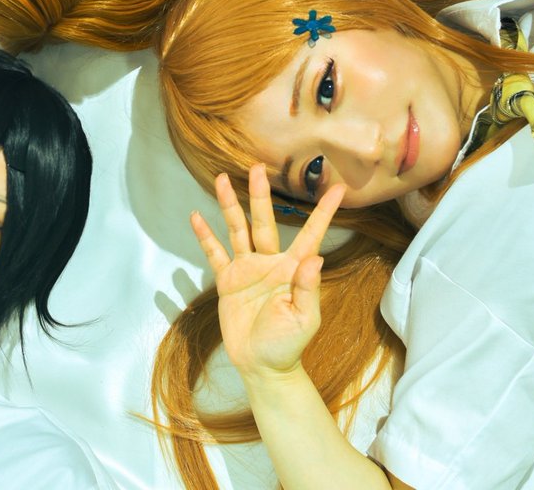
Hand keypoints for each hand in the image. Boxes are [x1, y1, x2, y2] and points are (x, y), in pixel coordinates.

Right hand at [191, 164, 345, 378]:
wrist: (262, 365)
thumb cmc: (289, 344)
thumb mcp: (304, 319)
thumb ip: (308, 288)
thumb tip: (314, 257)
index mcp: (293, 268)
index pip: (311, 233)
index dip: (323, 212)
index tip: (337, 188)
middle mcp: (270, 262)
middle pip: (264, 221)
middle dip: (260, 195)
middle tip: (257, 167)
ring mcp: (247, 269)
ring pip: (237, 229)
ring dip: (229, 205)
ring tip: (221, 179)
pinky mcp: (228, 281)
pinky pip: (215, 253)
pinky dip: (206, 236)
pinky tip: (197, 217)